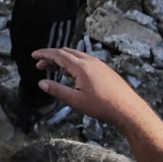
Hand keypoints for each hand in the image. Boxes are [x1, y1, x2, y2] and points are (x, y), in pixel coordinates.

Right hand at [32, 47, 152, 130]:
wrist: (128, 109)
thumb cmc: (102, 106)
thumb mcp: (76, 100)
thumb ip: (57, 90)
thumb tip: (41, 83)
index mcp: (81, 67)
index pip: (58, 55)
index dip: (44, 54)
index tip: (34, 55)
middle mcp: (90, 61)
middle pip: (66, 52)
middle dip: (52, 57)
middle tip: (40, 64)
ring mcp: (99, 64)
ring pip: (76, 56)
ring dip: (62, 60)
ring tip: (52, 69)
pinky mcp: (104, 70)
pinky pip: (84, 61)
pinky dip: (72, 63)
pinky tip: (70, 74)